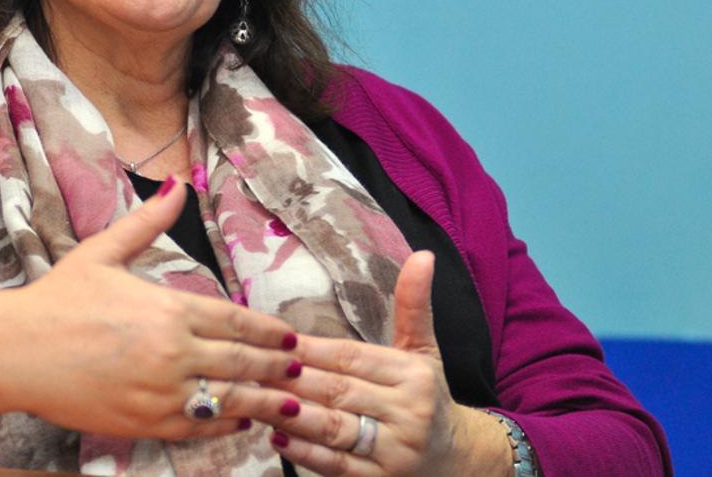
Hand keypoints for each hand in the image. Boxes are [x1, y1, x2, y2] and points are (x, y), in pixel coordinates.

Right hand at [0, 177, 304, 438]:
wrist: (15, 352)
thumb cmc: (57, 299)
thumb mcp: (103, 252)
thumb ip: (148, 221)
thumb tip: (177, 183)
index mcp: (168, 308)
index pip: (236, 321)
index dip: (268, 333)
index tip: (290, 339)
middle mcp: (173, 352)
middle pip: (243, 362)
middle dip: (277, 368)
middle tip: (302, 371)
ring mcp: (161, 392)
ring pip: (229, 399)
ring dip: (264, 402)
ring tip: (290, 403)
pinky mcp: (145, 422)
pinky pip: (199, 428)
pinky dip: (226, 425)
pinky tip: (242, 421)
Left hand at [267, 251, 512, 475]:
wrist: (459, 461)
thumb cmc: (428, 397)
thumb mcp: (423, 351)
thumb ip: (413, 305)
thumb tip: (422, 254)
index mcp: (413, 375)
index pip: (352, 358)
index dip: (311, 350)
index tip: (275, 341)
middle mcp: (407, 412)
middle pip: (338, 391)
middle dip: (292, 379)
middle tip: (251, 367)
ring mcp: (394, 451)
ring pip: (334, 429)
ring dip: (291, 414)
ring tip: (256, 398)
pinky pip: (338, 466)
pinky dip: (305, 454)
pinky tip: (277, 437)